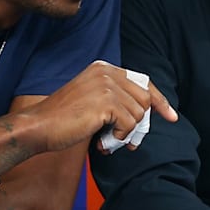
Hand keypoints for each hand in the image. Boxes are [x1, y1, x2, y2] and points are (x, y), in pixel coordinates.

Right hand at [21, 61, 176, 152]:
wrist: (39, 126)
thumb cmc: (63, 119)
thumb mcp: (92, 100)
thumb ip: (117, 100)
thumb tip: (146, 115)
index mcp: (104, 68)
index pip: (143, 82)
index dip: (160, 100)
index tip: (171, 116)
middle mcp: (107, 72)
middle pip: (145, 99)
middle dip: (141, 124)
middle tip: (127, 141)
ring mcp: (106, 85)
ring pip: (139, 114)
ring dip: (127, 133)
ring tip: (108, 140)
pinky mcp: (106, 102)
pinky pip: (130, 124)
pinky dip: (120, 137)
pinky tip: (103, 141)